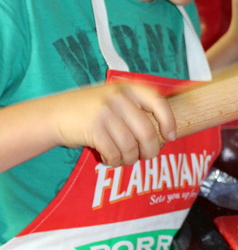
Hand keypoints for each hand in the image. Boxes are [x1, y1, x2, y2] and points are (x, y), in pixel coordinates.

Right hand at [52, 83, 175, 165]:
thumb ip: (137, 110)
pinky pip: (114, 153)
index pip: (158, 102)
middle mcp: (119, 97)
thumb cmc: (93, 110)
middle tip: (149, 156)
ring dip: (131, 158)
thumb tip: (164, 135)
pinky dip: (115, 161)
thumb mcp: (116, 100)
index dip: (169, 121)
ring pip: (131, 145)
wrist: (55, 113)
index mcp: (129, 88)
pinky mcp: (93, 129)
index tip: (170, 137)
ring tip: (126, 159)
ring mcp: (105, 112)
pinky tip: (111, 159)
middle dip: (151, 149)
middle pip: (147, 131)